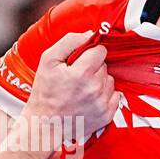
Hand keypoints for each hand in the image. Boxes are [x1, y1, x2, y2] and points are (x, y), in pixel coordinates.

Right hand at [23, 30, 119, 144]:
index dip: (90, 52)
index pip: (101, 51)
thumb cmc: (44, 92)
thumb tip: (90, 34)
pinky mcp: (106, 115)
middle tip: (76, 78)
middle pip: (105, 66)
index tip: (81, 60)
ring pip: (110, 80)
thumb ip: (69, 42)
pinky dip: (104, 95)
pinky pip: (115, 96)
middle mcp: (95, 89)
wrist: (44, 125)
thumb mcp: (48, 60)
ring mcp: (102, 104)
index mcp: (82, 73)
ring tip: (81, 89)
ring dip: (99, 82)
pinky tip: (89, 99)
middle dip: (93, 68)